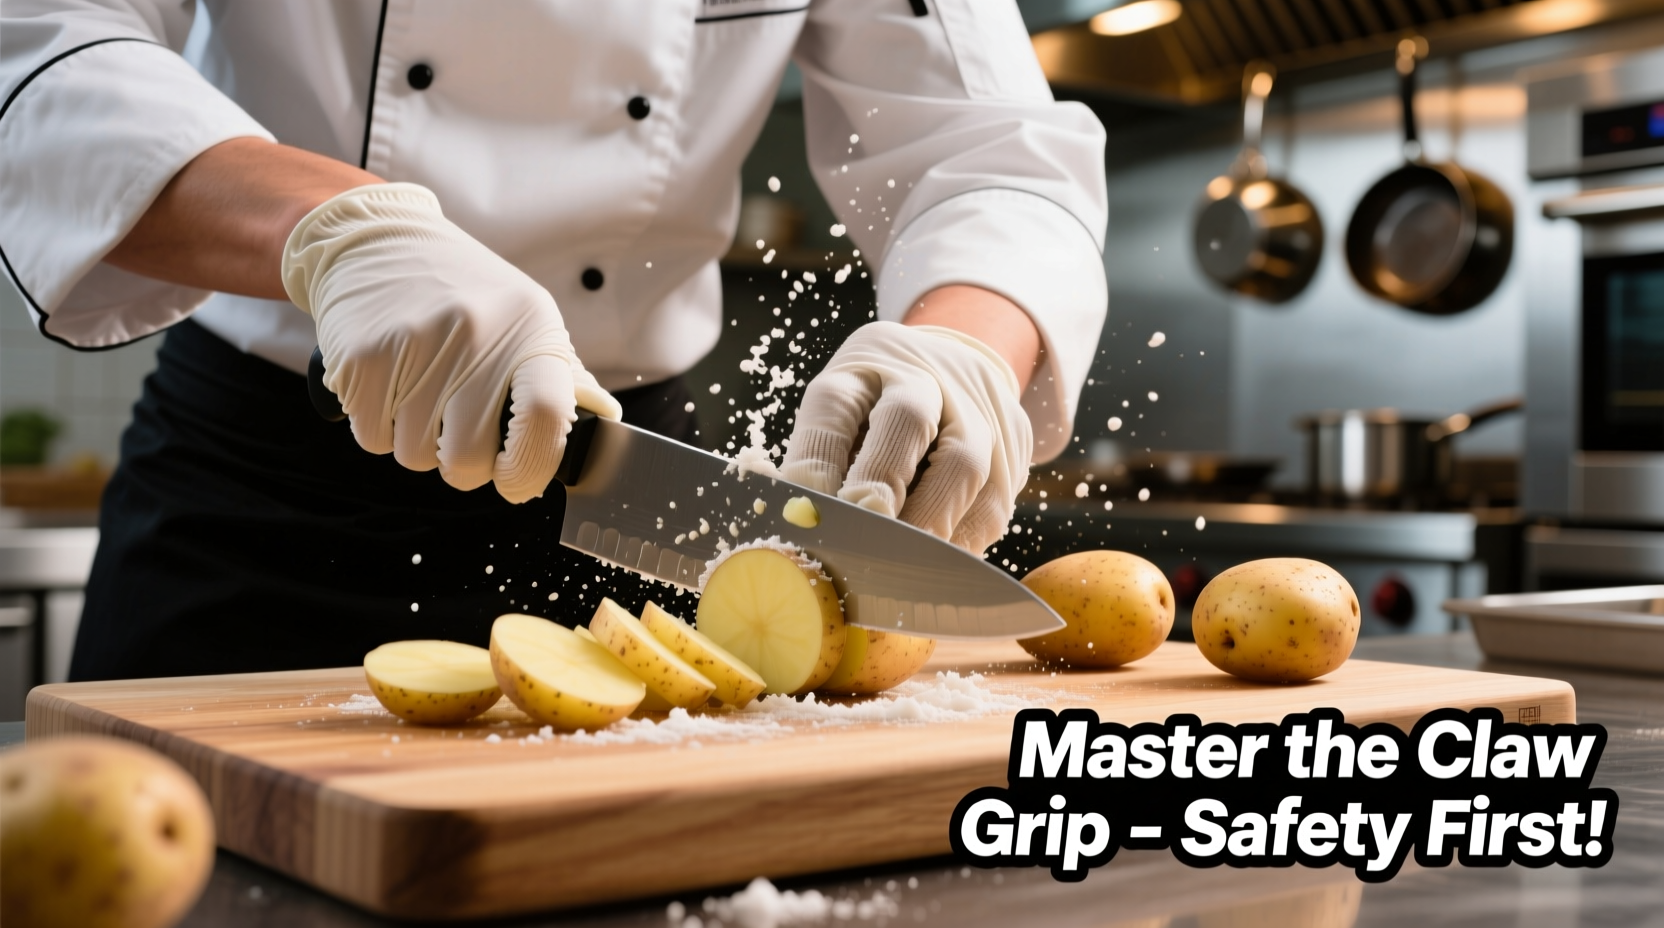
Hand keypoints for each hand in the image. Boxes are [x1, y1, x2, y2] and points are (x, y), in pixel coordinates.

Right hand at [281, 183, 620, 502]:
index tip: (518, 482)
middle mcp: (475, 334)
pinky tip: (388, 382)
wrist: (377, 240)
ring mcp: (415, 345)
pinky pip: (373, 440)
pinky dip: (378, 427)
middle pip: (468, 459)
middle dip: (462, 466)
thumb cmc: (461, 290)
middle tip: (456, 431)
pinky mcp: (361, 358)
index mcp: (529, 329)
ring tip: (419, 389)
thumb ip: (562, 377)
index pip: (546, 414)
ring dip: (417, 442)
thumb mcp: (526, 317)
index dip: (532, 467)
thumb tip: (599, 428)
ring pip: (416, 457)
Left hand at [781, 318, 1031, 554]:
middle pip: (907, 419)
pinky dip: (960, 542)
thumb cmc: (880, 404)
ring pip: (964, 464)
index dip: (818, 461)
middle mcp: (923, 377)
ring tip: (899, 569)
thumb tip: (791, 524)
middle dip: (881, 483)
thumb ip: (818, 461)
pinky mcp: (1013, 447)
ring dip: (929, 523)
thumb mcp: (841, 410)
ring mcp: (977, 409)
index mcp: (865, 364)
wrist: (961, 365)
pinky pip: (992, 505)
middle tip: (859, 539)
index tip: (804, 515)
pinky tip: (935, 567)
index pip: (835, 405)